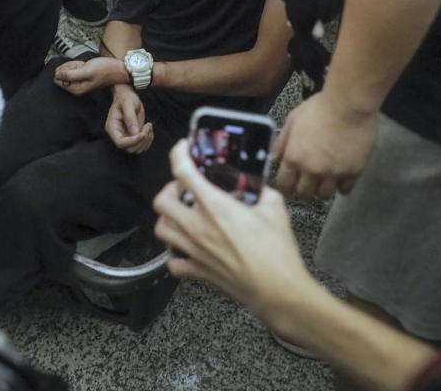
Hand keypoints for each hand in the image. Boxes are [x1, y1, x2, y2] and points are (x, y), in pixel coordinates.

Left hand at [53, 57, 127, 94]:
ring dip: (75, 65)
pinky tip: (86, 66)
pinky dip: (78, 64)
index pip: (58, 79)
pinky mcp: (82, 76)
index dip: (65, 70)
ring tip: (86, 66)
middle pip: (61, 74)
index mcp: (76, 89)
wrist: (117, 68)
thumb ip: (69, 74)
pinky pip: (73, 68)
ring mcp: (79, 82)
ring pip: (67, 69)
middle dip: (70, 67)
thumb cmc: (105, 70)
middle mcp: (76, 87)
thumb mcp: (86, 71)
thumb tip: (57, 75)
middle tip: (82, 67)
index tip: (75, 69)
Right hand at [105, 85, 152, 152]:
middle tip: (148, 126)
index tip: (143, 134)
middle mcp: (118, 134)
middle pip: (130, 148)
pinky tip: (149, 127)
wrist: (128, 96)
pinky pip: (142, 144)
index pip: (120, 142)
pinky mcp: (134, 136)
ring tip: (148, 126)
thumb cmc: (125, 97)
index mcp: (112, 127)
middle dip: (141, 140)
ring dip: (146, 140)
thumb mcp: (128, 103)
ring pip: (137, 148)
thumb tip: (135, 132)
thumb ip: (130, 117)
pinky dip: (149, 139)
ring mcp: (126, 136)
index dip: (133, 141)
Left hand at [153, 140, 311, 319]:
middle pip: (161, 201)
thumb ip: (263, 191)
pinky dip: (174, 254)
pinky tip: (186, 248)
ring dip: (168, 218)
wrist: (279, 291)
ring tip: (183, 214)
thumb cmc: (278, 253)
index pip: (183, 172)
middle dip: (169, 190)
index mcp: (216, 207)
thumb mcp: (276, 209)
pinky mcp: (197, 271)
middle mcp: (198, 227)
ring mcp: (194, 250)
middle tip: (184, 188)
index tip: (182, 149)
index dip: (178, 154)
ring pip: (161, 229)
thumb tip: (257, 186)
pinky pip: (172, 262)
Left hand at [271, 91, 376, 199]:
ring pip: (324, 195)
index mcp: (294, 157)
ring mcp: (334, 172)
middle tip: (306, 181)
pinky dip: (341, 186)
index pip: (284, 185)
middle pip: (304, 193)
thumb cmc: (320, 108)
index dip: (285, 186)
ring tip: (323, 180)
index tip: (288, 185)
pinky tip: (339, 178)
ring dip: (321, 189)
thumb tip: (273, 158)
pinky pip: (345, 189)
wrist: (349, 105)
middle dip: (303, 188)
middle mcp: (312, 169)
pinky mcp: (353, 171)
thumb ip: (281, 142)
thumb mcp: (292, 121)